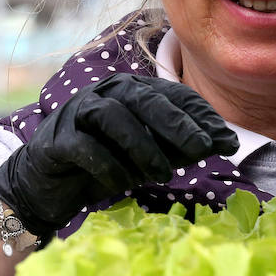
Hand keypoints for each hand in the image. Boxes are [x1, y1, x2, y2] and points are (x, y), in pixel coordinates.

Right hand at [0, 73, 239, 239]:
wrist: (47, 184)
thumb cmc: (104, 164)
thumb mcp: (149, 155)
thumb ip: (181, 146)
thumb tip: (227, 142)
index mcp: (131, 90)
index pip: (171, 93)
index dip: (200, 115)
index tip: (226, 141)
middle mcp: (104, 93)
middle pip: (143, 98)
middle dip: (176, 123)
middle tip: (202, 149)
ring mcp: (77, 113)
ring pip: (113, 117)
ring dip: (142, 146)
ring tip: (162, 175)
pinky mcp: (57, 139)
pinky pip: (85, 147)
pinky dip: (108, 167)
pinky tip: (123, 185)